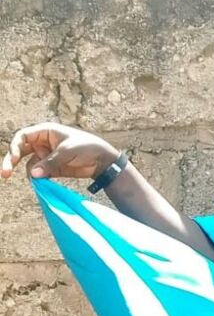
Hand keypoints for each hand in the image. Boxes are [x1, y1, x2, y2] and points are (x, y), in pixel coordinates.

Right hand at [1, 122, 117, 181]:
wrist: (102, 160)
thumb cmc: (86, 147)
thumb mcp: (68, 152)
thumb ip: (50, 162)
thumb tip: (33, 175)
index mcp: (45, 131)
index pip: (22, 136)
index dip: (14, 147)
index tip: (12, 159)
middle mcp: (42, 143)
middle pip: (20, 150)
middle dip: (11, 161)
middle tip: (4, 174)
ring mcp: (46, 156)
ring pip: (29, 164)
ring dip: (29, 173)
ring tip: (35, 181)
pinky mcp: (52, 169)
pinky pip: (40, 174)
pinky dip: (38, 179)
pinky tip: (40, 184)